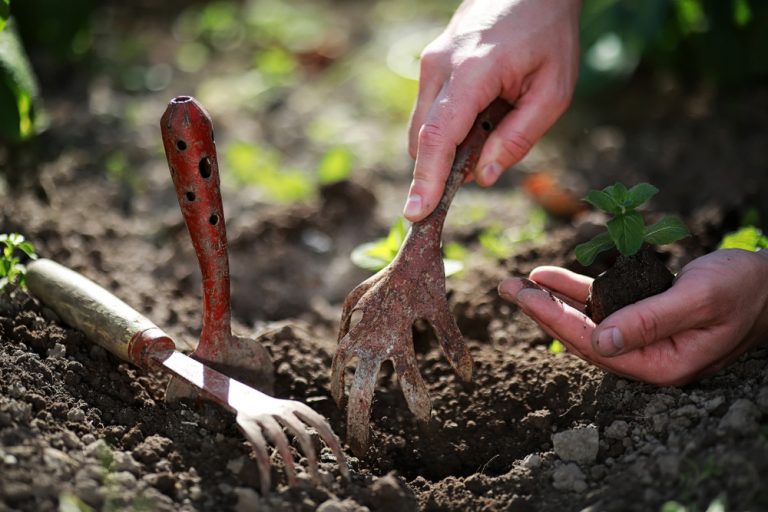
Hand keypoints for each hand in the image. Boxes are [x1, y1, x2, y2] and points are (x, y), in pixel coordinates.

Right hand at [404, 0, 580, 220]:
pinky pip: (430, 111)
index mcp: (473, 71)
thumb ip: (518, 137)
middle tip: (482, 164)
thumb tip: (483, 177)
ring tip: (493, 124)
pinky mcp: (431, 62)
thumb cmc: (549, 34)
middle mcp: (440, 66)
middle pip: (422, 139)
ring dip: (448, 146)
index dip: (426, 180)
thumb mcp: (553, 90)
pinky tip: (483, 112)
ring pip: (423, 127)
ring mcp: (431, 62)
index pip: (438, 136)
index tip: (415, 213)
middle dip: (440, 169)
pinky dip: (449, 128)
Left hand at [497, 249, 767, 385]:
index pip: (594, 345)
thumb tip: (599, 341)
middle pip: (581, 337)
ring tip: (518, 284)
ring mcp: (642, 339)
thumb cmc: (742, 288)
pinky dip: (576, 293)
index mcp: (661, 364)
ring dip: (552, 301)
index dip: (556, 321)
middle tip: (506, 288)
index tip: (524, 298)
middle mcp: (646, 358)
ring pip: (585, 322)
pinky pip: (601, 307)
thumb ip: (650, 321)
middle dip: (542, 312)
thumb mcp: (699, 299)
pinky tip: (550, 279)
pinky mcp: (642, 320)